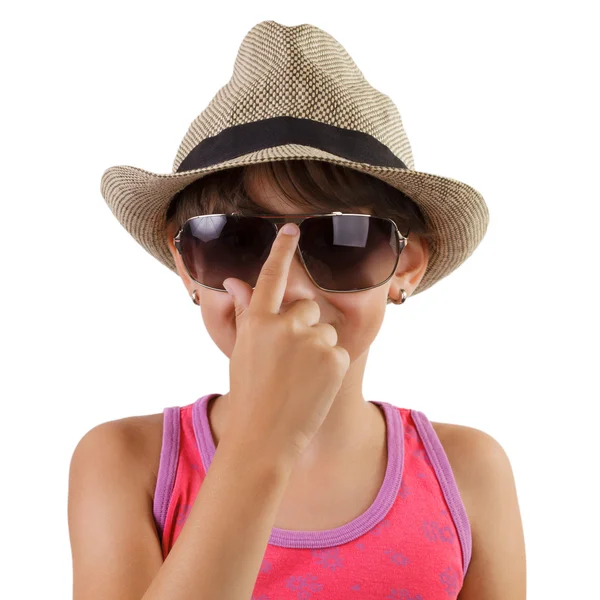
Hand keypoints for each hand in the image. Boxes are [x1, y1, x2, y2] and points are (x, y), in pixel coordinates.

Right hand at [220, 222, 350, 462]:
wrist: (264, 438)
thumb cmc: (249, 393)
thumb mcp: (242, 351)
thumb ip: (247, 314)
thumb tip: (236, 281)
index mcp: (258, 321)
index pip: (271, 276)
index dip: (282, 250)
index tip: (292, 229)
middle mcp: (285, 325)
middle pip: (307, 307)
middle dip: (304, 326)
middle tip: (291, 359)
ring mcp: (312, 341)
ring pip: (325, 331)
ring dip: (318, 349)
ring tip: (300, 378)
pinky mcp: (335, 359)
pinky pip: (337, 352)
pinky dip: (330, 367)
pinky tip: (313, 386)